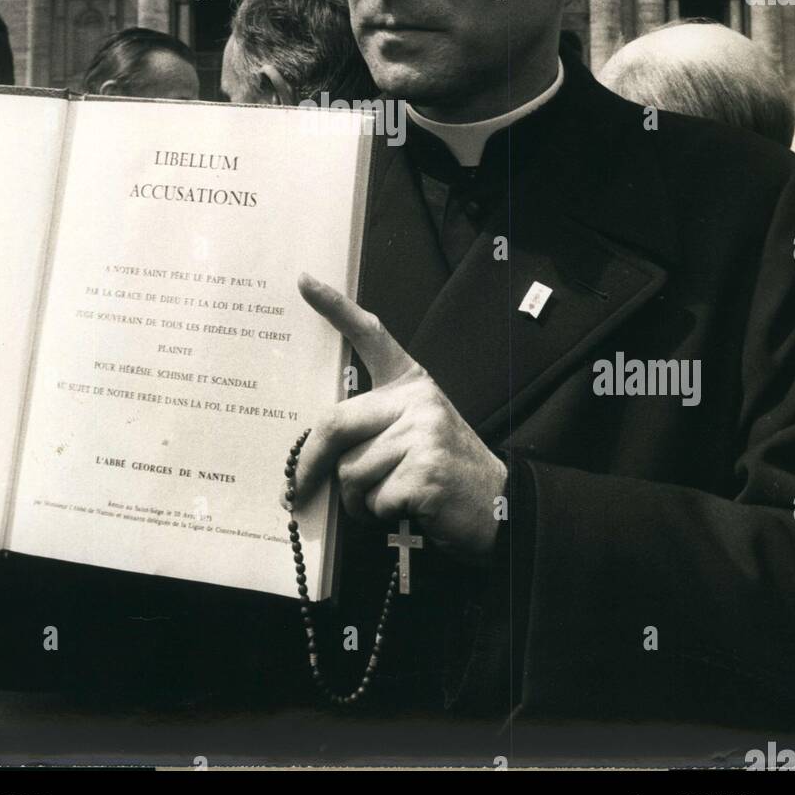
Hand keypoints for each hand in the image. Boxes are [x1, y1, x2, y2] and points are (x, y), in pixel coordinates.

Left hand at [294, 273, 506, 565]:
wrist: (502, 504)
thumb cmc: (443, 470)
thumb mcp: (414, 431)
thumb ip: (372, 428)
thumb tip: (312, 453)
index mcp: (411, 382)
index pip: (370, 335)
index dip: (335, 307)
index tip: (303, 280)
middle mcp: (417, 400)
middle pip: (336, 423)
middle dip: (309, 463)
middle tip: (293, 491)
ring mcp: (423, 433)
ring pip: (350, 470)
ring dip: (357, 498)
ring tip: (388, 497)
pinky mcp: (426, 472)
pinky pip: (373, 498)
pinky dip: (379, 513)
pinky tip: (406, 508)